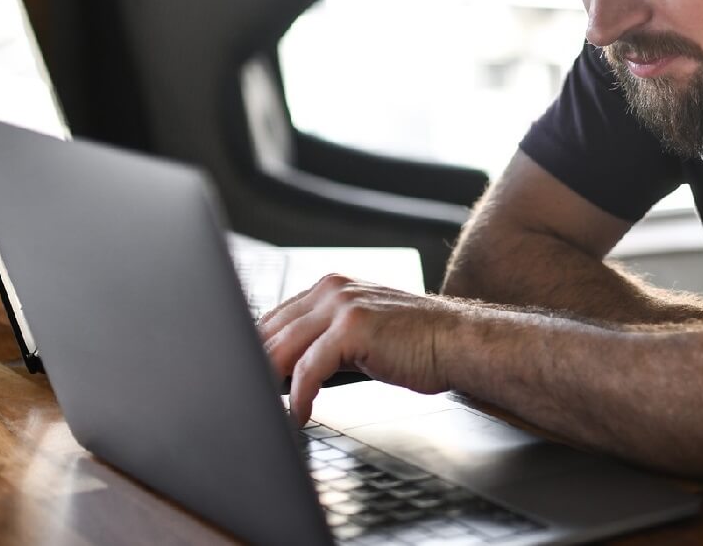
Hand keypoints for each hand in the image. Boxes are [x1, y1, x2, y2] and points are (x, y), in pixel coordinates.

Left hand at [257, 274, 460, 424]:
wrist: (458, 342)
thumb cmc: (415, 344)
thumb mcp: (362, 333)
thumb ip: (323, 341)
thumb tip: (280, 373)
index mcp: (330, 286)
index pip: (274, 319)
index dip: (254, 352)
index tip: (244, 380)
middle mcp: (332, 289)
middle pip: (271, 332)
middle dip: (254, 370)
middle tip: (245, 401)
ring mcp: (342, 305)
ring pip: (283, 350)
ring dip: (269, 386)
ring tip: (264, 411)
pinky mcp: (353, 329)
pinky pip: (308, 369)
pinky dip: (299, 398)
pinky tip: (300, 416)